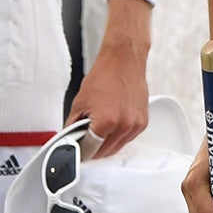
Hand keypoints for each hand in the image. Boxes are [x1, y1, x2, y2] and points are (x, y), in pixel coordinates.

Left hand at [71, 36, 148, 156]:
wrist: (124, 60)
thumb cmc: (104, 76)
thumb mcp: (80, 102)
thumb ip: (73, 126)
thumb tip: (69, 140)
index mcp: (106, 121)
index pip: (91, 150)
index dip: (81, 152)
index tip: (78, 152)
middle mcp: (124, 125)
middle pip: (105, 152)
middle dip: (93, 149)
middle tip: (85, 140)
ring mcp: (135, 125)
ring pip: (117, 147)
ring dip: (107, 144)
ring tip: (100, 128)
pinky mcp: (143, 123)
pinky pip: (128, 139)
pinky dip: (119, 136)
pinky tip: (113, 124)